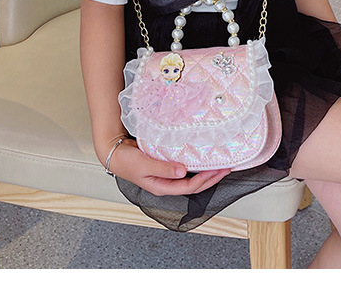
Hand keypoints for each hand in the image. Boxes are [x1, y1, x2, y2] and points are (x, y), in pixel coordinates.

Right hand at [107, 138, 230, 195]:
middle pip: (193, 185)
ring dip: (204, 172)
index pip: (189, 187)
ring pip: (189, 178)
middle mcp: (166, 183)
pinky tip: (200, 159)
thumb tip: (183, 172)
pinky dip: (194, 164)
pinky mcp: (164, 166)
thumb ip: (163, 169)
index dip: (204, 180)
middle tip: (225, 169)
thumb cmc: (126, 161)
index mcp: (161, 187)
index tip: (217, 171)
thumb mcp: (144, 165)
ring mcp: (165, 175)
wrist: (114, 152)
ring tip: (218, 165)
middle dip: (210, 178)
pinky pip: (183, 168)